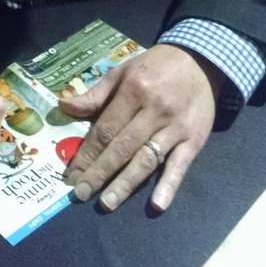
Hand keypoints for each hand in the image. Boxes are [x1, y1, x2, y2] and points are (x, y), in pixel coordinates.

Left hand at [59, 44, 222, 212]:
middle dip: (100, 172)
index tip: (72, 175)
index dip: (87, 153)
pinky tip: (156, 204)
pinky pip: (180, 165)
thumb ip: (96, 94)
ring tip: (107, 203)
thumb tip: (64, 107)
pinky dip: (168, 185)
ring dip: (126, 183)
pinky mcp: (195, 140)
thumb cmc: (155, 67)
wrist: (201, 61)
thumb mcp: (123, 72)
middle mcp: (154, 110)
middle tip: (81, 194)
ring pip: (147, 159)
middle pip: (123, 147)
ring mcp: (176, 127)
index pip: (105, 128)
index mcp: (134, 90)